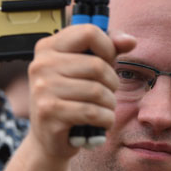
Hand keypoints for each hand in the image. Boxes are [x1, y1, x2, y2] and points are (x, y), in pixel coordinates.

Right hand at [26, 26, 135, 158]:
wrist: (48, 137)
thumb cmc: (71, 98)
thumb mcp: (86, 69)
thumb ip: (107, 50)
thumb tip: (130, 41)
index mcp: (47, 48)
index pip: (88, 32)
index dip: (107, 47)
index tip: (106, 61)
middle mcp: (40, 65)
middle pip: (97, 66)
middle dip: (112, 83)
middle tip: (105, 93)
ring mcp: (42, 89)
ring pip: (97, 91)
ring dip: (109, 104)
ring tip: (102, 109)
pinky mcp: (48, 112)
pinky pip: (92, 112)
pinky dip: (105, 120)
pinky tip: (100, 122)